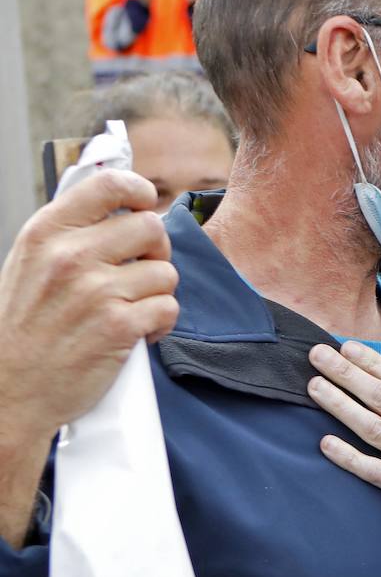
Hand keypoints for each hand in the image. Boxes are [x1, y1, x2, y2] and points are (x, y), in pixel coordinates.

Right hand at [0, 170, 177, 545]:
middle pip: (152, 227)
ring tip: (131, 309)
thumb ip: (71, 232)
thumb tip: (120, 202)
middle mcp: (70, 256)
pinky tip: (137, 333)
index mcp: (47, 233)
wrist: (11, 391)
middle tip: (139, 273)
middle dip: (155, 251)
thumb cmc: (24, 328)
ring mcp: (95, 291)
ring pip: (165, 272)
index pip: (109, 185)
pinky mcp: (119, 326)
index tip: (145, 204)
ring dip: (156, 293)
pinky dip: (160, 323)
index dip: (139, 191)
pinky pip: (168, 307)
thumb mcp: (31, 263)